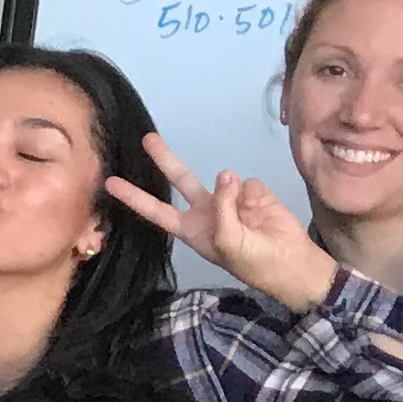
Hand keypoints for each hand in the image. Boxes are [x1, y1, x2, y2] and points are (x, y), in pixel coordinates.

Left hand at [103, 131, 335, 314]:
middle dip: (165, 159)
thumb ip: (222, 209)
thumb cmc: (253, 261)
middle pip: (180, 180)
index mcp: (192, 229)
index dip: (134, 197)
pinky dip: (255, 196)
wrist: (291, 262)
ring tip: (249, 220)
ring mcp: (229, 199)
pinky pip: (248, 184)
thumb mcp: (228, 242)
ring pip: (222, 179)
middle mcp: (206, 211)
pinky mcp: (252, 192)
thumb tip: (225, 174)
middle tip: (147, 139)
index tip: (110, 183)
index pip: (156, 211)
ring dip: (233, 194)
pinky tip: (263, 212)